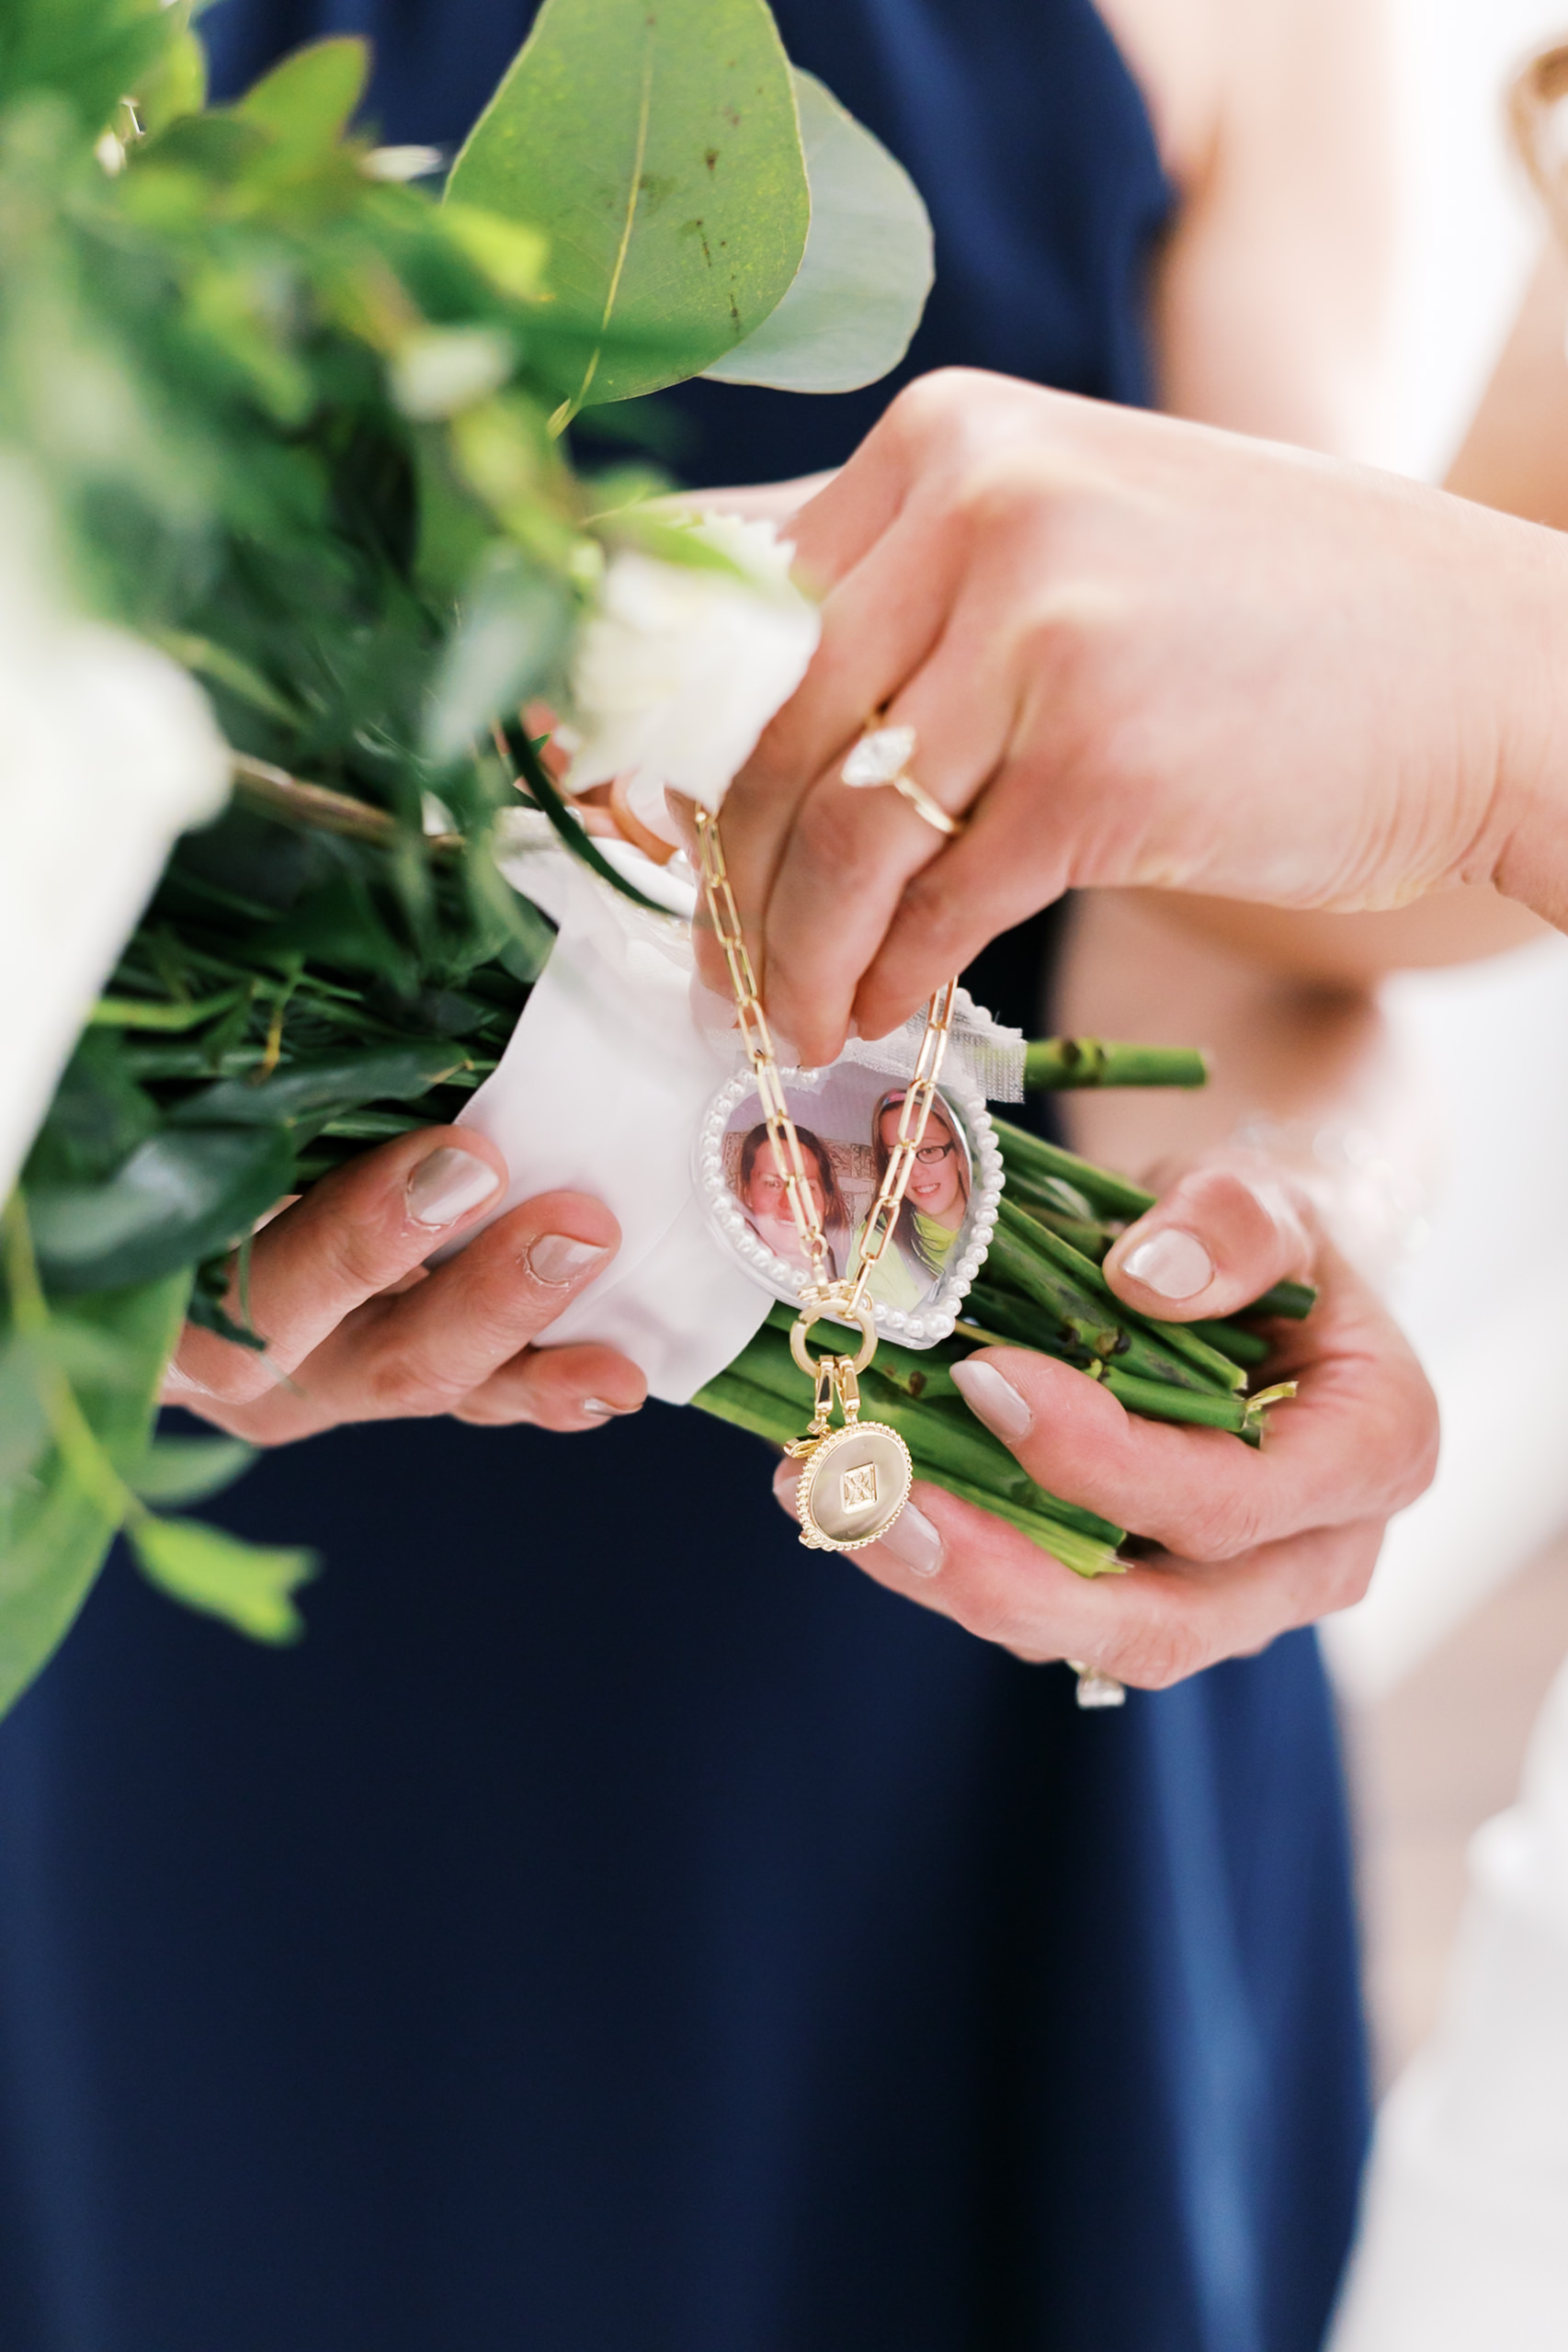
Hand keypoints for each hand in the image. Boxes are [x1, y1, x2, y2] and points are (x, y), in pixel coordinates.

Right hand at [162, 1128, 645, 1443]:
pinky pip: (457, 1392)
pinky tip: (613, 1379)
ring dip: (527, 1348)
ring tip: (620, 1346)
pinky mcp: (366, 1374)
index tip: (468, 1158)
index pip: (250, 1289)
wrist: (137, 1201)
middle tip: (579, 1230)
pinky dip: (537, 1385)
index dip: (361, 1238)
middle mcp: (222, 1357)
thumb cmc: (151, 1115)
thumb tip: (346, 986)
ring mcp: (300, 1376)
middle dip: (480, 1297)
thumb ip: (247, 1087)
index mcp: (156, 1284)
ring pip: (418, 1380)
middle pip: (354, 1356)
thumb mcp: (179, 1098)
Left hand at [708, 370, 1567, 1064]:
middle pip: (771, 729)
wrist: (1490, 668)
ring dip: (798, 955)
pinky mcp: (1100, 762)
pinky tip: (883, 1016)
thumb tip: (744, 727)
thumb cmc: (1275, 624)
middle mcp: (978, 507)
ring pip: (843, 831)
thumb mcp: (1077, 538)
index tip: (655, 843)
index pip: (739, 607)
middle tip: (714, 973)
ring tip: (793, 1025)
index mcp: (948, 439)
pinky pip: (941, 901)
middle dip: (728, 877)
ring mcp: (1042, 629)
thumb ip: (918, 595)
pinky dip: (894, 979)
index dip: (673, 745)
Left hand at [774, 1149, 1435, 1686]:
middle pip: (1158, 1624)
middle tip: (881, 1503)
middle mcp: (1309, 1558)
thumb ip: (1234, 1222)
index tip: (993, 1377)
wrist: (1241, 1277)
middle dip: (1006, 1575)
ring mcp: (1219, 1598)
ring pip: (1078, 1635)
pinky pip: (1032, 1603)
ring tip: (826, 1495)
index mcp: (1371, 1457)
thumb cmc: (1258, 1237)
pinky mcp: (1130, 1597)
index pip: (1234, 1503)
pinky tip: (838, 1489)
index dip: (1109, 1464)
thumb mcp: (1268, 1194)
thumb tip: (1152, 1277)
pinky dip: (932, 1554)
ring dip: (942, 1576)